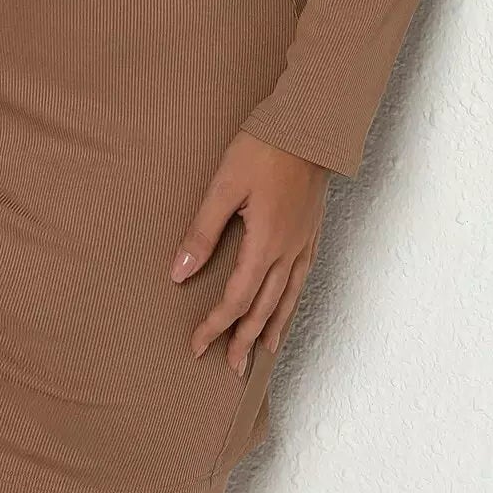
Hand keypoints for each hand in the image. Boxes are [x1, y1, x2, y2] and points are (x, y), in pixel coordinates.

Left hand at [170, 129, 330, 373]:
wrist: (308, 126)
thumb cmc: (263, 148)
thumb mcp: (223, 186)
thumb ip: (202, 231)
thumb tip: (180, 272)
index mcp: (265, 244)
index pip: (237, 300)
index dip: (215, 325)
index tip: (197, 345)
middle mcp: (288, 251)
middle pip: (264, 308)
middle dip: (245, 339)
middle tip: (231, 367)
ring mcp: (303, 243)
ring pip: (288, 298)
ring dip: (273, 328)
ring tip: (264, 353)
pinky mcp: (311, 231)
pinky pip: (302, 279)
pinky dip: (293, 302)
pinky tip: (288, 306)